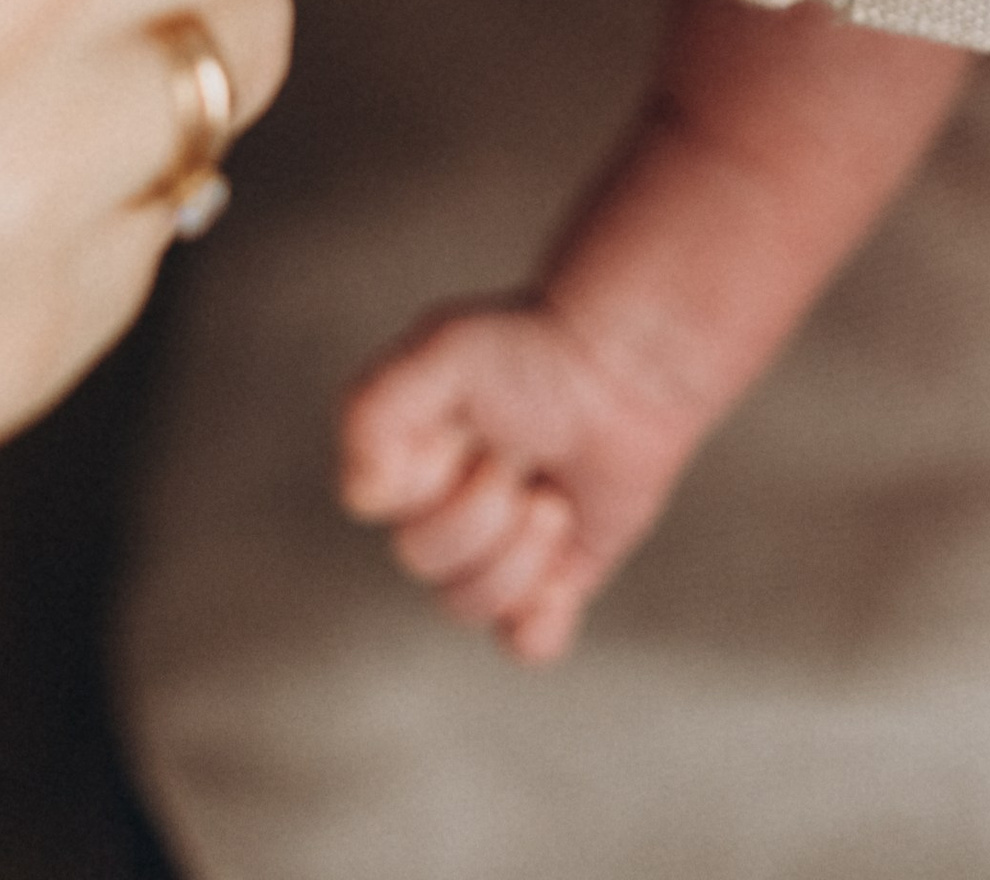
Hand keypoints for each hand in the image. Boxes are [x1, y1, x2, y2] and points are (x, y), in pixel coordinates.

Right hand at [337, 293, 710, 665]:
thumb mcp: (445, 350)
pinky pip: (524, 641)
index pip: (375, 505)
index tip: (463, 430)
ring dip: (521, 555)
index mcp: (401, 456)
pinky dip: (540, 620)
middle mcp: (437, 506)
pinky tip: (560, 579)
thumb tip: (363, 496)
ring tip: (552, 499)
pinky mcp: (550, 577)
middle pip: (426, 562)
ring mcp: (494, 547)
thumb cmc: (537, 348)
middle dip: (483, 511)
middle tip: (520, 458)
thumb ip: (377, 408)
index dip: (423, 480)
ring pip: (469, 605)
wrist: (626, 364)